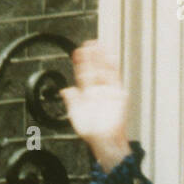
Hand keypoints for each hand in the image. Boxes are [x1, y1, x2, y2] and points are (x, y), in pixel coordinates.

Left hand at [59, 40, 130, 170]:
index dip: (80, 64)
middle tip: (88, 43)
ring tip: (98, 44)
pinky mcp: (118, 94)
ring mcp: (109, 91)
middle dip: (91, 57)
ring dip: (102, 58)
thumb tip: (65, 90)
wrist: (104, 140)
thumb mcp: (76, 115)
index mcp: (87, 95)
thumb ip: (71, 101)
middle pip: (95, 69)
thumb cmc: (91, 132)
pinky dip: (113, 67)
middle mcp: (98, 91)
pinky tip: (110, 56)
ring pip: (105, 70)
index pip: (83, 75)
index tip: (77, 52)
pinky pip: (115, 78)